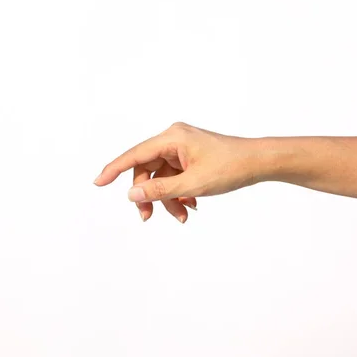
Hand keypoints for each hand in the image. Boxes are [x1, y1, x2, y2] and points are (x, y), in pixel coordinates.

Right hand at [93, 122, 260, 222]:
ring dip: (168, 198)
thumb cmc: (231, 167)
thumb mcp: (193, 184)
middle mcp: (174, 139)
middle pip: (147, 170)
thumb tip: (131, 194)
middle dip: (149, 195)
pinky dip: (179, 193)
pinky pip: (175, 177)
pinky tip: (191, 205)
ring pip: (162, 177)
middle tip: (148, 218)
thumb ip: (160, 190)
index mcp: (172, 138)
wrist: (258, 163)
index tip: (98, 183)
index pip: (135, 155)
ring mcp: (182, 148)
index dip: (114, 169)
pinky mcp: (190, 157)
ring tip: (183, 216)